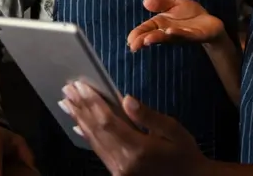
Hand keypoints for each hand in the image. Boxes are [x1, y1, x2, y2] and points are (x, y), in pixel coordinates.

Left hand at [60, 81, 211, 175]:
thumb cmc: (184, 153)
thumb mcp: (173, 130)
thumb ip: (148, 116)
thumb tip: (126, 99)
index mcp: (139, 149)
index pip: (108, 122)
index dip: (93, 103)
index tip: (81, 86)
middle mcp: (123, 162)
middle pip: (97, 131)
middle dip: (81, 108)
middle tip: (68, 89)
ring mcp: (118, 171)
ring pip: (94, 142)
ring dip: (80, 120)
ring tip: (68, 102)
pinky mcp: (117, 174)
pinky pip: (98, 152)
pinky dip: (87, 136)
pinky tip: (78, 125)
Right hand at [128, 0, 225, 51]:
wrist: (210, 22)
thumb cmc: (190, 14)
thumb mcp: (175, 4)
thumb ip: (161, 3)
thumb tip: (145, 1)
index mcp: (161, 23)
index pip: (146, 29)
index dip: (137, 34)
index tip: (130, 40)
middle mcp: (168, 31)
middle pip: (153, 35)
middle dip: (143, 40)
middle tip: (133, 45)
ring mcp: (181, 34)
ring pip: (167, 37)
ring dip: (157, 38)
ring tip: (148, 39)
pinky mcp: (194, 35)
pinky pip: (184, 34)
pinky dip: (177, 33)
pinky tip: (169, 32)